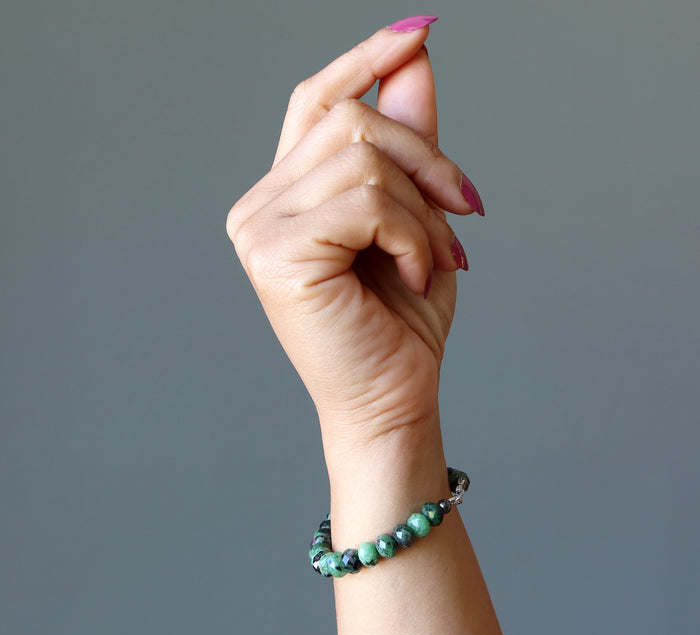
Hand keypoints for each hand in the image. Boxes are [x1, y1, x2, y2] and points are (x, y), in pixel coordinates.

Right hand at [227, 24, 480, 454]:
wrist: (391, 398)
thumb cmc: (400, 320)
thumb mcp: (415, 218)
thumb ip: (407, 142)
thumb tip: (414, 59)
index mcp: (286, 196)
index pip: (315, 102)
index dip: (363, 60)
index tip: (416, 35)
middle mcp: (259, 206)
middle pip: (349, 121)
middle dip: (427, 160)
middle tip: (464, 212)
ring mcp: (259, 228)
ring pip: (362, 157)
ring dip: (423, 207)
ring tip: (434, 259)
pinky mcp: (276, 254)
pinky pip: (366, 202)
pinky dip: (412, 235)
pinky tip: (414, 275)